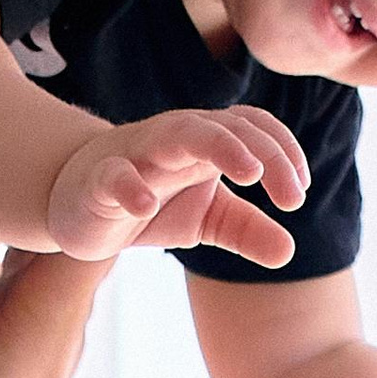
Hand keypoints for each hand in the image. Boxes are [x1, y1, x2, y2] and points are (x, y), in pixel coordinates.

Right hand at [45, 107, 308, 267]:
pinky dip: (131, 186)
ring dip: (220, 146)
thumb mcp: (206, 219)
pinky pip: (115, 175)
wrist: (78, 202)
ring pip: (180, 133)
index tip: (297, 195)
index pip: (253, 126)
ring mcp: (138, 156)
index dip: (283, 151)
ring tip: (248, 174)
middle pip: (226, 126)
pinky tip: (147, 207)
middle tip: (291, 198)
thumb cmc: (150, 201)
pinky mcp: (100, 182)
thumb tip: (289, 251)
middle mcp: (176, 139)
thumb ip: (247, 231)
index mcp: (206, 143)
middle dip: (266, 154)